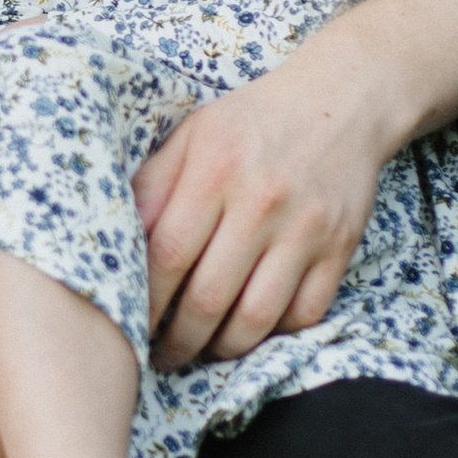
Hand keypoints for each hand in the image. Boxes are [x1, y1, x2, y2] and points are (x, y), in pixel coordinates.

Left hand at [133, 48, 389, 366]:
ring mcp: (306, 228)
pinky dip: (275, 334)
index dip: (145, 302)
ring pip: (258, 317)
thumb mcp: (191, 135)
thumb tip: (115, 242)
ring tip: (202, 352)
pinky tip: (251, 330)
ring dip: (223, 348)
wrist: (342, 100)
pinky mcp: (341, 246)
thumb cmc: (250, 122)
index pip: (167, 255)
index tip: (128, 325)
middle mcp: (262, 201)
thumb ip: (153, 186)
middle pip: (210, 297)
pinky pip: (305, 313)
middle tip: (162, 357)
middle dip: (178, 341)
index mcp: (215, 170)